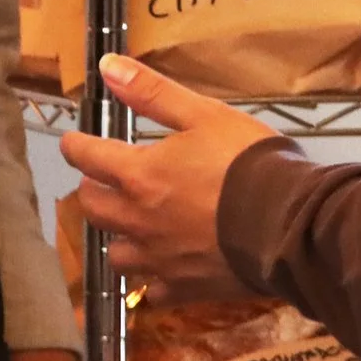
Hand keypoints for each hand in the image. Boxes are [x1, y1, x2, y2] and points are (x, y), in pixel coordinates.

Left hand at [60, 54, 278, 301]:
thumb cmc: (246, 161)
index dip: (76, 146)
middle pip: (93, 209)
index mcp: (138, 175)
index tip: (73, 143)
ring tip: (130, 226)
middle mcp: (138, 220)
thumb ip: (152, 93)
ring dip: (117, 238)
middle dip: (93, 190)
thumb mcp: (202, 114)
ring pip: (116, 256)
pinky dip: (151, 280)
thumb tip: (106, 68)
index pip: (87, 158)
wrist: (287, 224)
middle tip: (102, 181)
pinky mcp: (184, 289)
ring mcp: (159, 260)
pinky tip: (161, 270)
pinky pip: (152, 292)